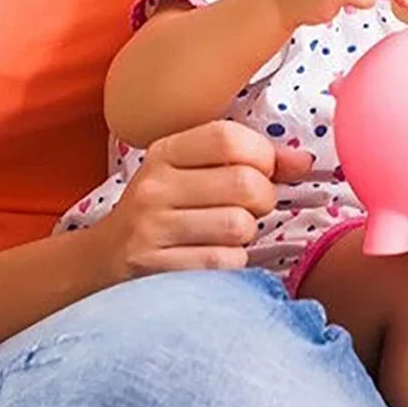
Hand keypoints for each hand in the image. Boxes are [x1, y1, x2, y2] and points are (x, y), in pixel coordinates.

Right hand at [90, 120, 312, 282]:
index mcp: (164, 152)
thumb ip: (249, 160)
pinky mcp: (156, 268)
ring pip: (239, 226)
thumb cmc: (165, 210)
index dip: (262, 155)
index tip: (264, 170)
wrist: (105, 259)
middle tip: (250, 208)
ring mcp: (151, 229)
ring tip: (229, 233)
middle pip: (243, 184)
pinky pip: (225, 262)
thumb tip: (302, 161)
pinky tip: (215, 256)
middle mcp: (154, 186)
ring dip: (247, 234)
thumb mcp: (193, 172)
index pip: (227, 138)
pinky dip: (233, 262)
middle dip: (263, 199)